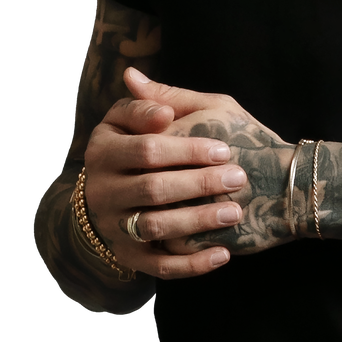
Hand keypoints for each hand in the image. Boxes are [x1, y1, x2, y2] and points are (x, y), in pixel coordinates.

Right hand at [80, 68, 292, 276]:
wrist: (126, 194)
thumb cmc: (149, 143)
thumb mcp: (147, 117)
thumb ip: (151, 99)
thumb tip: (133, 75)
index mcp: (104, 149)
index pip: (147, 149)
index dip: (187, 149)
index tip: (224, 149)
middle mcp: (102, 190)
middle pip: (153, 188)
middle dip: (200, 183)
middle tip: (239, 178)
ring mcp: (114, 226)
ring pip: (156, 227)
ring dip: (198, 221)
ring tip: (235, 212)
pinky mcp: (130, 256)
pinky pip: (159, 265)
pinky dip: (192, 264)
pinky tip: (223, 255)